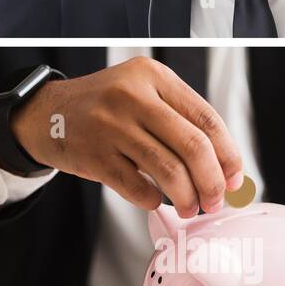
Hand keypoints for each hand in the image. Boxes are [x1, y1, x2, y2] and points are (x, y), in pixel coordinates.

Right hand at [8, 57, 243, 216]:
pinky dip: (154, 200)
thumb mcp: (143, 92)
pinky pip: (137, 188)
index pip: (206, 118)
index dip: (228, 154)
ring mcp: (111, 126)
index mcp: (154, 77)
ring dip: (188, 198)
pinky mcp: (94, 156)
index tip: (236, 179)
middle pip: (193, 146)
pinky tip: (156, 200)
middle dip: (212, 181)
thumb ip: (180, 119)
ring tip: (192, 209)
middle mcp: (133, 96)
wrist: (48, 112)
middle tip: (216, 200)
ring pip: (168, 171)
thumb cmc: (106, 107)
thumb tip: (224, 167)